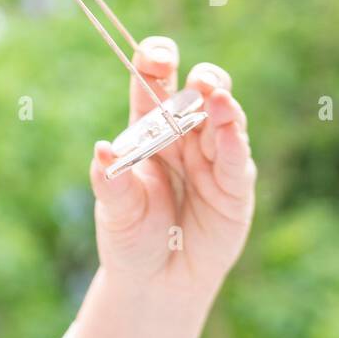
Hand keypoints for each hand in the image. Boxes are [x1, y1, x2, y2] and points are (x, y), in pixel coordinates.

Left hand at [87, 35, 256, 300]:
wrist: (156, 281)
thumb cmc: (131, 237)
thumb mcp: (115, 210)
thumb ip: (109, 181)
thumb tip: (102, 149)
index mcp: (148, 129)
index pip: (154, 84)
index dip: (157, 63)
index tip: (156, 56)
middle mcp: (184, 137)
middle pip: (198, 93)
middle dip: (200, 79)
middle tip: (196, 80)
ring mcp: (212, 160)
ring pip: (224, 121)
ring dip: (220, 107)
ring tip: (214, 98)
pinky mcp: (234, 188)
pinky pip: (235, 162)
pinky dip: (232, 145)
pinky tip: (228, 132)